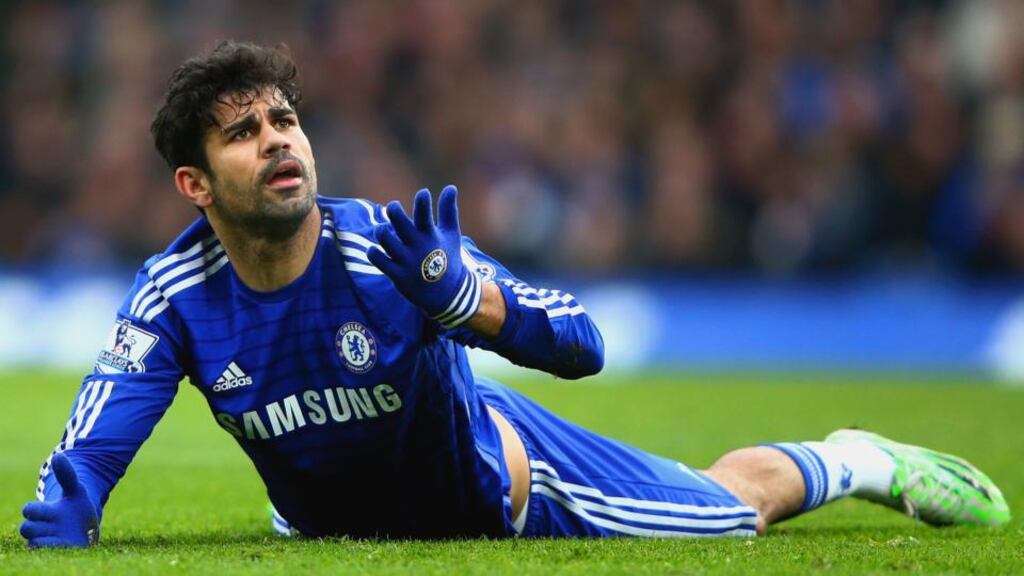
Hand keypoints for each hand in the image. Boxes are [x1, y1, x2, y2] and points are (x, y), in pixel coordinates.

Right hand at [20, 453, 98, 547]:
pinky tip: (68, 544)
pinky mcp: (62, 550)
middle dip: (31, 526)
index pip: (29, 510)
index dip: (30, 509)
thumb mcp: (75, 489)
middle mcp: (43, 527)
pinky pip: (53, 554)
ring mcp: (51, 540)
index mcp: (45, 511)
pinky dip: (56, 550)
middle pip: (26, 528)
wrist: (87, 524)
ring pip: (35, 544)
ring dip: (42, 540)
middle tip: (43, 525)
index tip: (33, 508)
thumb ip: (67, 474)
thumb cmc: (76, 504)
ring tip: (54, 536)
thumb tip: (59, 454)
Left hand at [367, 186, 481, 328]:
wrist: (447, 294)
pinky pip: (378, 259)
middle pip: (399, 222)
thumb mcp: (451, 234)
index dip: (423, 202)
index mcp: (431, 236)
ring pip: (385, 239)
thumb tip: (451, 187)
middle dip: (394, 210)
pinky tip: (376, 249)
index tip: (423, 193)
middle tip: (394, 208)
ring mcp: (407, 261)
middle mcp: (418, 247)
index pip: (425, 215)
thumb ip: (448, 210)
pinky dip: (373, 252)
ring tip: (384, 229)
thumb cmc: (448, 258)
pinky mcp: (397, 275)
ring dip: (381, 230)